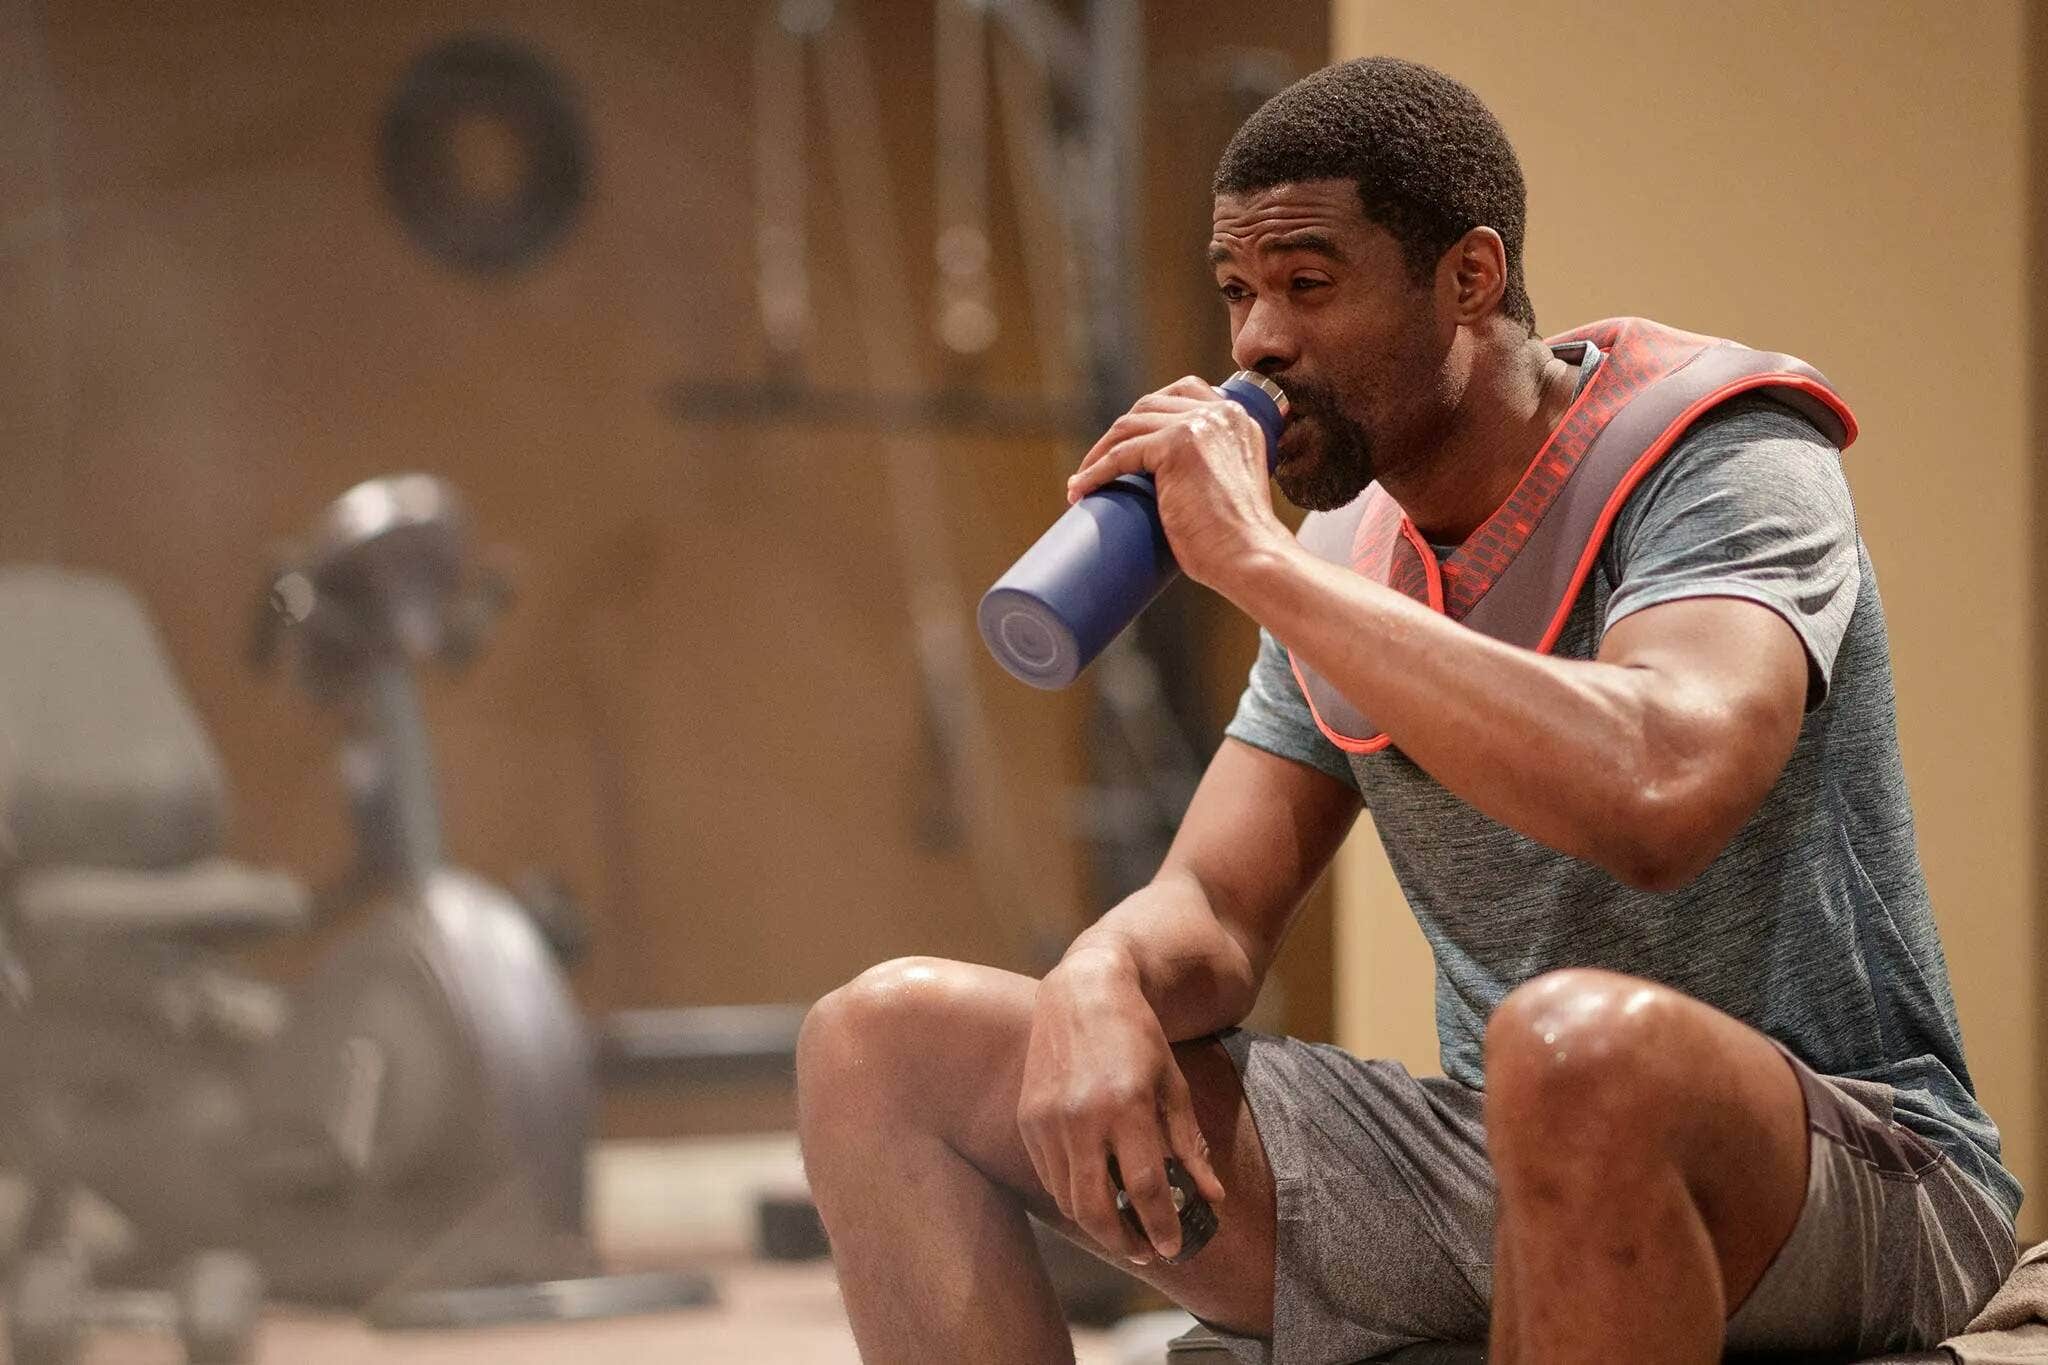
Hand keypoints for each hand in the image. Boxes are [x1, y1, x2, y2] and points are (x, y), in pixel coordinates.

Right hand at [1017, 949, 1227, 1264]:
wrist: (1084, 991)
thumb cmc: (1138, 1036)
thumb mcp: (1173, 1085)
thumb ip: (1190, 1145)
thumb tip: (1213, 1199)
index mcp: (1127, 1106)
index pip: (1144, 1188)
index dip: (1160, 1225)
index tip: (1172, 1248)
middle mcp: (1081, 1116)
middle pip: (1096, 1208)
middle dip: (1123, 1242)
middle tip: (1145, 1252)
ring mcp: (1048, 1119)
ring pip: (1067, 1199)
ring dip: (1096, 1224)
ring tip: (1122, 1230)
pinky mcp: (1027, 1118)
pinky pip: (1048, 1176)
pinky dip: (1071, 1195)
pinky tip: (1093, 1196)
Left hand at [1065, 376, 1288, 593]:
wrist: (1249, 557)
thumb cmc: (1238, 542)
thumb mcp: (1231, 485)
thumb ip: (1213, 468)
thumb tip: (1174, 486)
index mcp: (1237, 418)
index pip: (1183, 392)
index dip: (1147, 413)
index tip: (1126, 442)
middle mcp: (1221, 412)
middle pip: (1150, 404)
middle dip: (1118, 432)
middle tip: (1098, 466)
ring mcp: (1199, 424)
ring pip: (1130, 426)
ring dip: (1098, 452)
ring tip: (1083, 482)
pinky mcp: (1177, 445)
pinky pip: (1121, 453)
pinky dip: (1094, 472)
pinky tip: (1080, 489)